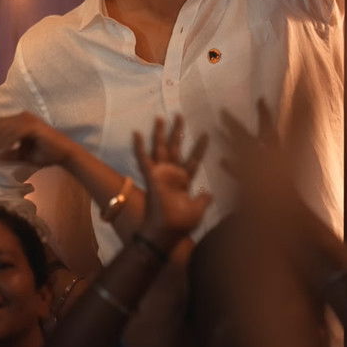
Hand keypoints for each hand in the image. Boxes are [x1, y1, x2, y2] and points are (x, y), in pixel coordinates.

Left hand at [0, 112, 80, 168]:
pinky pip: (13, 134)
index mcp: (18, 120)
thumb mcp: (21, 155)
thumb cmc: (46, 154)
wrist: (65, 155)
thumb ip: (7, 155)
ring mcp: (27, 119)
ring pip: (3, 130)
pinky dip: (4, 144)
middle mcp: (21, 116)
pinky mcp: (33, 126)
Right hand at [132, 116, 210, 244]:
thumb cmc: (182, 223)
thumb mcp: (198, 209)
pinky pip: (143, 159)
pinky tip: (136, 133)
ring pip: (160, 148)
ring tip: (160, 117)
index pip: (194, 159)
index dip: (200, 147)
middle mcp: (172, 174)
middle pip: (175, 147)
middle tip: (179, 114)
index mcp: (184, 180)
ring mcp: (161, 174)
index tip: (206, 133)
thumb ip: (203, 199)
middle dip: (177, 131)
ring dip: (160, 133)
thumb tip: (210, 194)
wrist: (166, 232)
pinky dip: (139, 146)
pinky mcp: (151, 176)